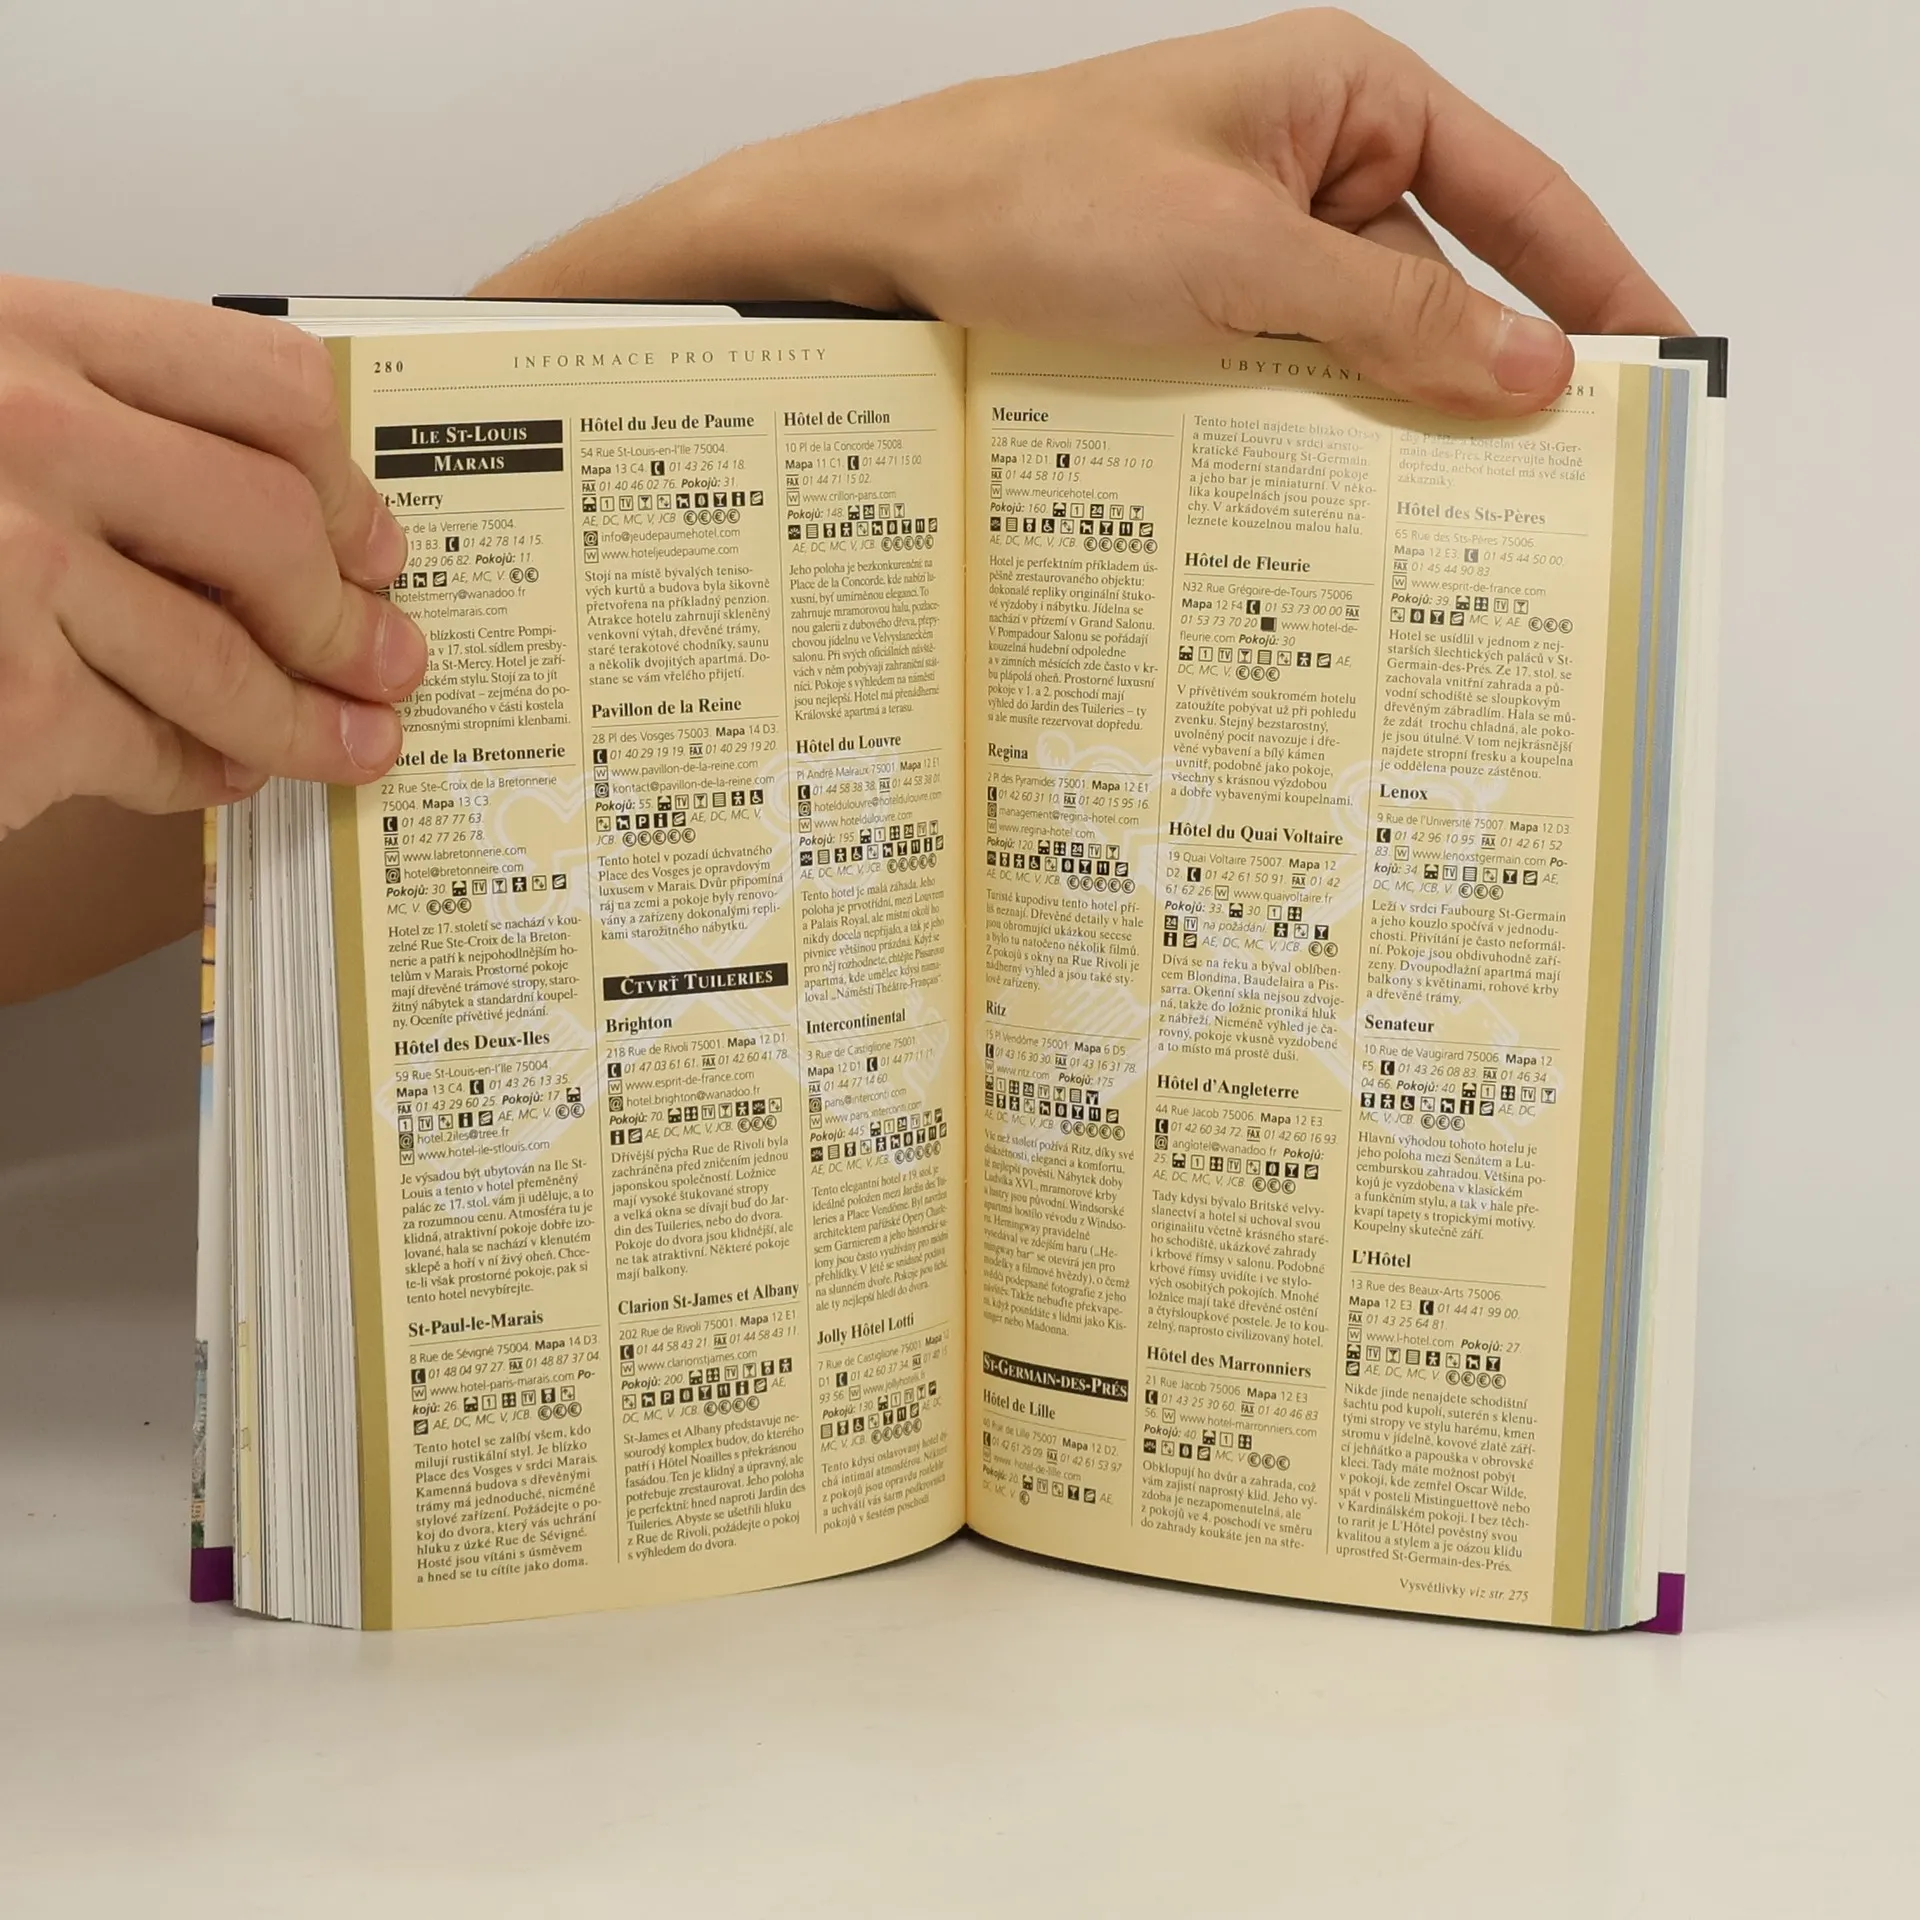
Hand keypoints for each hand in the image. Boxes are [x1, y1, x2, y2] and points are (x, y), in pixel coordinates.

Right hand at [0, 277, 425, 837]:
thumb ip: (94, 433)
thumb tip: (281, 528)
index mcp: (20, 332)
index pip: (258, 380)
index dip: (345, 477)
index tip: (376, 539)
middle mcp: (23, 429)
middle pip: (271, 527)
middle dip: (350, 616)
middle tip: (390, 659)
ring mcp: (10, 567)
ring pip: (226, 658)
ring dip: (309, 717)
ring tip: (354, 743)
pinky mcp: (4, 704)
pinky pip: (149, 746)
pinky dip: (198, 771)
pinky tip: (223, 774)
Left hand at [480, 8, 1687, 415]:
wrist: (872, 241)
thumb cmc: (1035, 201)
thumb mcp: (1239, 264)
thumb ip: (1393, 322)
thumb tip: (1529, 372)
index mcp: (1346, 98)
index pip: (1517, 196)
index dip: (1594, 283)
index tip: (1656, 365)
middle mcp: (1306, 163)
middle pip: (1440, 285)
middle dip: (1479, 384)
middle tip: (1544, 496)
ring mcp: (1243, 242)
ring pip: (1354, 349)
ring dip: (1379, 427)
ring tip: (1424, 525)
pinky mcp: (1187, 310)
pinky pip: (1281, 377)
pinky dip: (1303, 436)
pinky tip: (1319, 504)